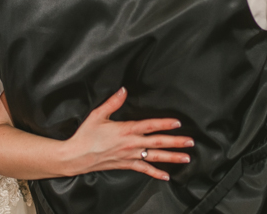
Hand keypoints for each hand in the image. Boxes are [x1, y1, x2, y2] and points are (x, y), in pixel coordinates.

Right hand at [63, 87, 193, 180]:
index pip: (150, 125)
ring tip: (186, 158)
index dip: (165, 123)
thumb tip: (123, 90)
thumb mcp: (97, 115)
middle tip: (190, 142)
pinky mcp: (126, 165)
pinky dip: (155, 173)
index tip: (178, 123)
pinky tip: (166, 176)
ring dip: (172, 157)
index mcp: (126, 130)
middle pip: (158, 142)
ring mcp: (130, 156)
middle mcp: (131, 143)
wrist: (76, 157)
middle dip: (176, 142)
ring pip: (155, 156)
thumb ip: (113, 102)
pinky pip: (144, 170)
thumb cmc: (85, 135)